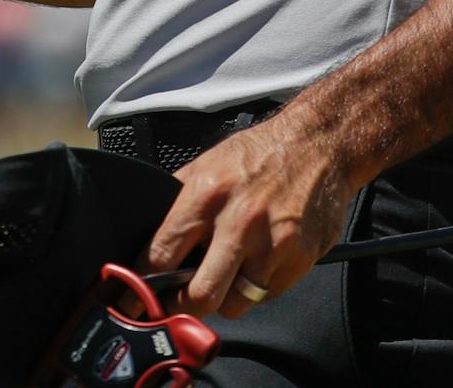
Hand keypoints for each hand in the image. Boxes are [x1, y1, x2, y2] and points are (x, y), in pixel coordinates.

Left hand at [141, 110, 361, 319]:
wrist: (316, 145)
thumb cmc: (258, 154)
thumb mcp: (206, 164)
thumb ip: (179, 202)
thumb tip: (149, 237)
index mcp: (206, 195)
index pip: (162, 255)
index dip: (143, 285)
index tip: (135, 299)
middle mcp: (239, 222)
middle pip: (200, 295)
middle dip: (183, 307)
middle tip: (177, 305)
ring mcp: (273, 244)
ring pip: (235, 304)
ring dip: (223, 299)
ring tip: (222, 279)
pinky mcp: (299, 258)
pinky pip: (267, 295)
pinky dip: (256, 289)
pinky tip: (256, 265)